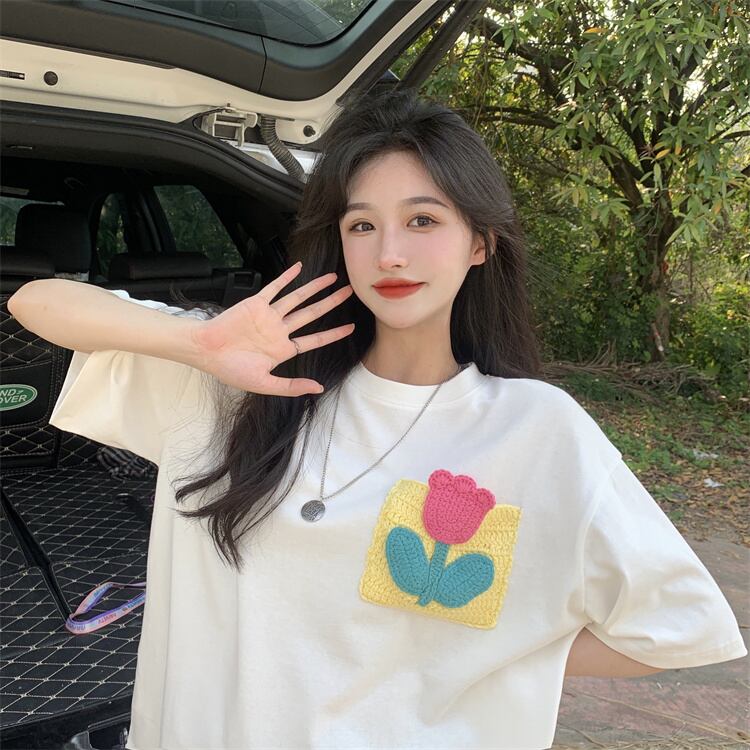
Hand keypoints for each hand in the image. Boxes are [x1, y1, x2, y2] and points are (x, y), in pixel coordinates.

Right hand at [190, 262, 354, 395]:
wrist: (205, 351)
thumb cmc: (230, 370)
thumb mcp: (264, 384)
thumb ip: (292, 386)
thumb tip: (319, 388)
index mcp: (283, 349)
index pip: (315, 339)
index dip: (334, 333)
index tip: (351, 327)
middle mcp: (279, 330)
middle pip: (312, 314)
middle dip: (332, 303)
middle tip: (350, 293)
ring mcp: (269, 315)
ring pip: (298, 298)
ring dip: (315, 287)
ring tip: (333, 278)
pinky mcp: (256, 303)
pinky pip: (275, 287)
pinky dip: (286, 277)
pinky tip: (299, 267)